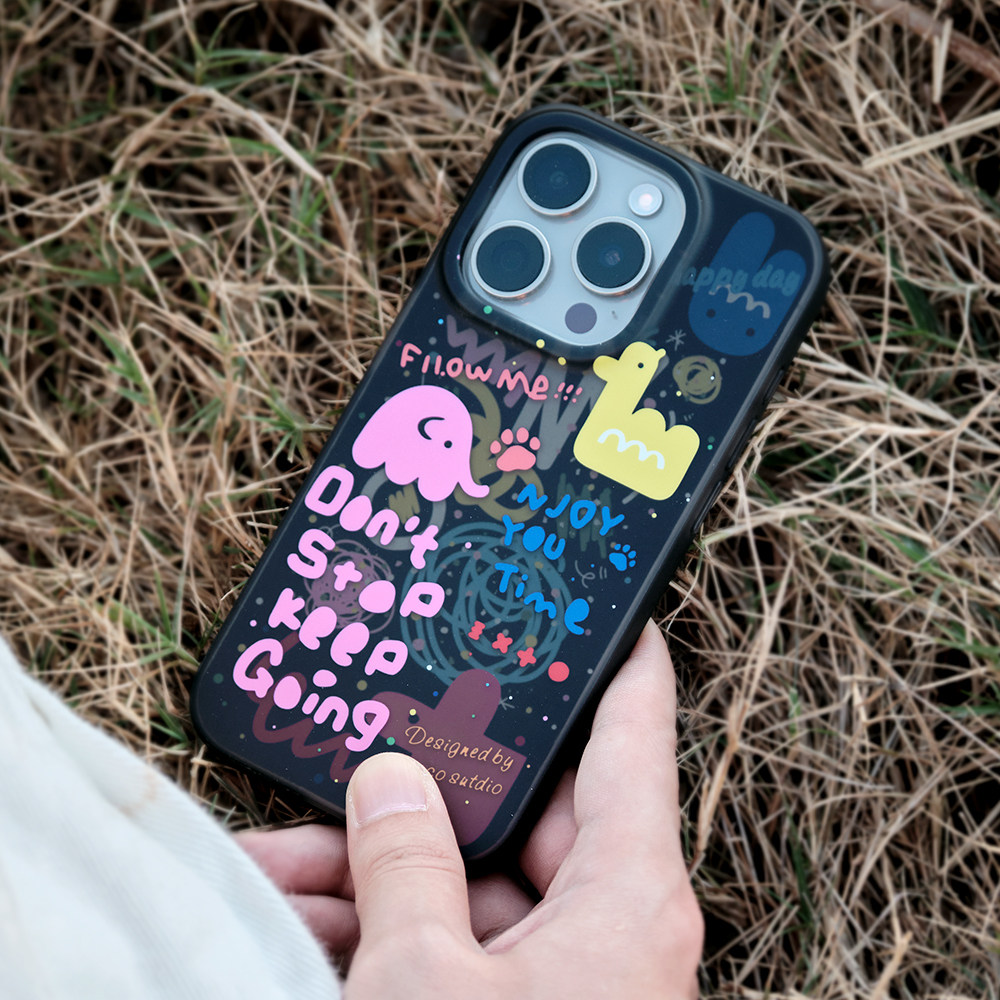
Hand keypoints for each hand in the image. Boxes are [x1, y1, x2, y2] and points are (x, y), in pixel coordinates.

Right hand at [239, 621, 701, 996]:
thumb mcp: (424, 978)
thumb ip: (404, 862)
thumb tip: (390, 780)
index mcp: (626, 891)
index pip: (634, 740)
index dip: (630, 670)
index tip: (626, 616)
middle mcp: (603, 923)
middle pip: (516, 817)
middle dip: (420, 794)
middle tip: (360, 751)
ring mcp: (557, 974)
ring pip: (463, 886)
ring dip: (371, 871)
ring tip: (274, 859)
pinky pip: (448, 945)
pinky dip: (378, 928)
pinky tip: (295, 913)